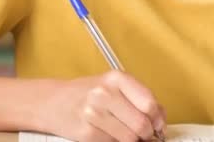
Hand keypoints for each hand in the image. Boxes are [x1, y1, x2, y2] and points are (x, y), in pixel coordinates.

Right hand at [39, 71, 165, 141]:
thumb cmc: (87, 93)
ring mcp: (94, 113)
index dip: (158, 119)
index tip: (158, 125)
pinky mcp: (86, 133)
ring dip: (132, 140)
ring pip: (129, 139)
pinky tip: (110, 135)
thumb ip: (139, 98)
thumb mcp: (114, 86)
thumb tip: (161, 118)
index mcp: (116, 78)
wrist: (52, 102)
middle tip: (144, 134)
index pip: (149, 103)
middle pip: (142, 124)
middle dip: (146, 133)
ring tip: (125, 133)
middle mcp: (104, 93)